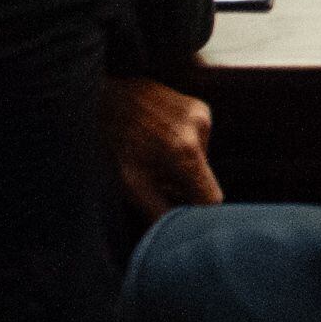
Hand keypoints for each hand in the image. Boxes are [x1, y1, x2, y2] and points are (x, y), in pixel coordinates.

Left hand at [105, 76, 219, 214]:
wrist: (109, 92)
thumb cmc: (113, 137)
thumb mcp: (130, 182)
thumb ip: (158, 210)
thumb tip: (178, 229)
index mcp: (184, 152)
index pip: (211, 198)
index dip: (197, 210)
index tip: (181, 212)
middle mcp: (200, 130)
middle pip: (205, 180)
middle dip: (183, 187)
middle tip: (156, 182)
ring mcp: (202, 115)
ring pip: (201, 161)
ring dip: (181, 167)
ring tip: (153, 156)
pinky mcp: (200, 108)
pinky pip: (198, 142)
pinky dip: (182, 148)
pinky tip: (160, 139)